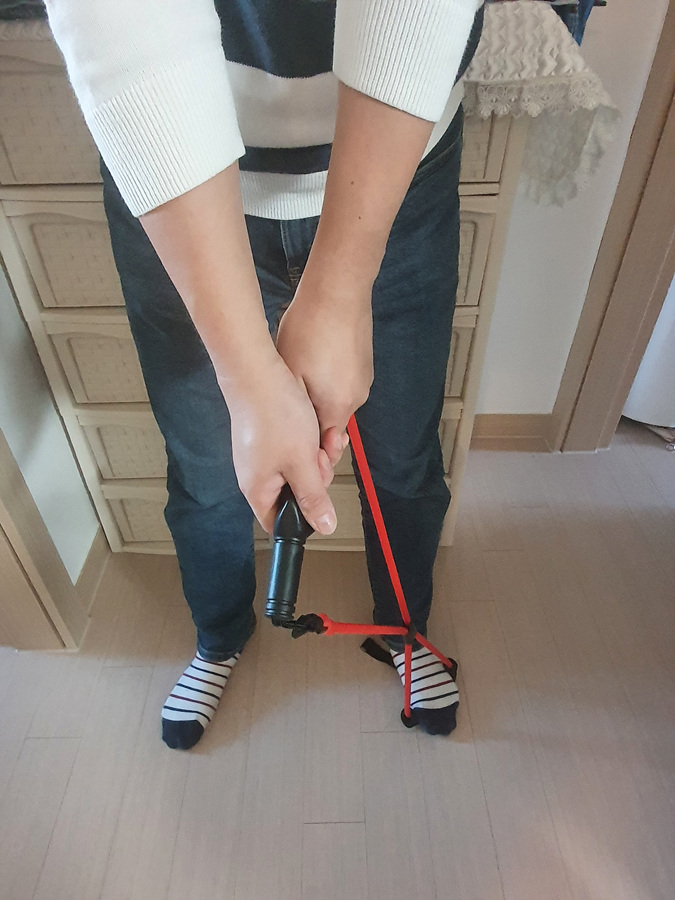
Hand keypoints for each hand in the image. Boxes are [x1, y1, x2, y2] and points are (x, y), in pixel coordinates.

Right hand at [220, 350, 336, 534]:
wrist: (257, 372)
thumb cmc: (276, 416)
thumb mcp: (302, 462)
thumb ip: (313, 497)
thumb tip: (324, 528)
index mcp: (258, 490)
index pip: (279, 523)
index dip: (302, 517)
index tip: (318, 498)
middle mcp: (256, 476)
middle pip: (293, 494)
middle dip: (315, 477)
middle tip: (320, 456)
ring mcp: (261, 456)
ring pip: (298, 469)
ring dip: (315, 456)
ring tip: (320, 437)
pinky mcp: (267, 438)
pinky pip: (293, 451)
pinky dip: (308, 442)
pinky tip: (314, 428)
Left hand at [276, 272, 373, 465]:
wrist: (339, 292)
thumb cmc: (309, 331)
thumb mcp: (291, 375)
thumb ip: (299, 412)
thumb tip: (306, 442)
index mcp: (339, 406)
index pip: (326, 444)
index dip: (309, 447)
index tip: (291, 438)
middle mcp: (357, 398)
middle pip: (332, 422)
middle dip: (311, 418)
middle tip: (287, 399)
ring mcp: (364, 380)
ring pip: (337, 401)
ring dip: (318, 396)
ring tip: (300, 374)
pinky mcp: (364, 363)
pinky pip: (344, 382)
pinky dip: (329, 379)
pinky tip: (315, 360)